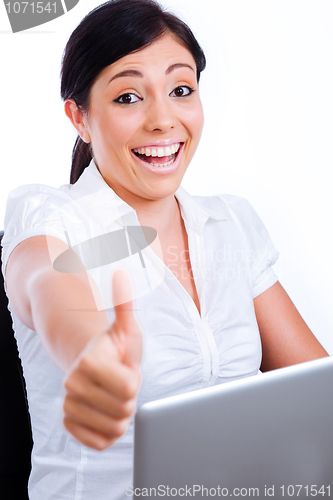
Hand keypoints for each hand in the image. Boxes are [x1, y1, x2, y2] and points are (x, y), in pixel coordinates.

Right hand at [63, 269, 141, 449]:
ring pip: (115, 428)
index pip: (130, 387)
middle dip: (129, 396)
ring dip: (120, 413)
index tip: (125, 366)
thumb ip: (125, 304)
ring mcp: (70, 407)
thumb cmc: (114, 348)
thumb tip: (122, 273)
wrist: (92, 367)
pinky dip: (109, 429)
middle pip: (124, 409)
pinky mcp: (71, 427)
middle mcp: (72, 385)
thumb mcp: (126, 328)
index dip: (134, 377)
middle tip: (119, 381)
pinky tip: (104, 411)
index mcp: (88, 361)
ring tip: (113, 395)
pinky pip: (101, 441)